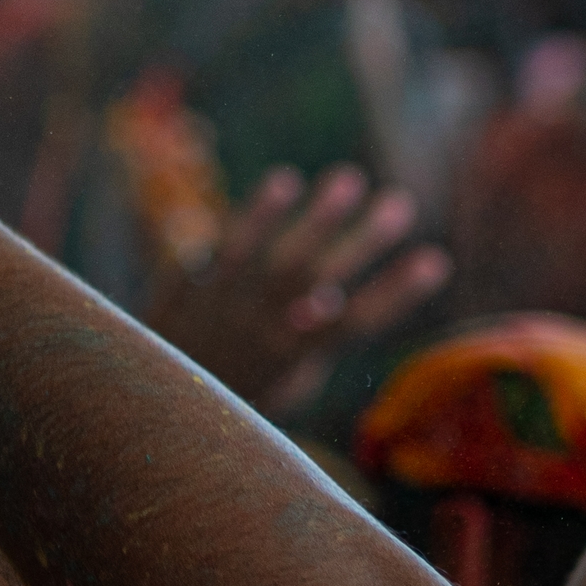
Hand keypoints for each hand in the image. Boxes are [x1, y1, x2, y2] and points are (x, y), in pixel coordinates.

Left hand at [146, 165, 450, 417]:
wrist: (149, 406)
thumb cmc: (229, 395)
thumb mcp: (277, 389)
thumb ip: (305, 348)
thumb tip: (333, 300)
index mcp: (292, 361)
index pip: (357, 322)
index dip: (398, 292)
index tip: (436, 260)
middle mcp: (262, 331)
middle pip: (322, 278)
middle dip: (365, 241)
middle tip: (403, 205)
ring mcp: (224, 304)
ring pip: (276, 255)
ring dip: (316, 216)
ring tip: (350, 179)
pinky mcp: (192, 285)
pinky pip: (225, 245)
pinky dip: (254, 215)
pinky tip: (286, 181)